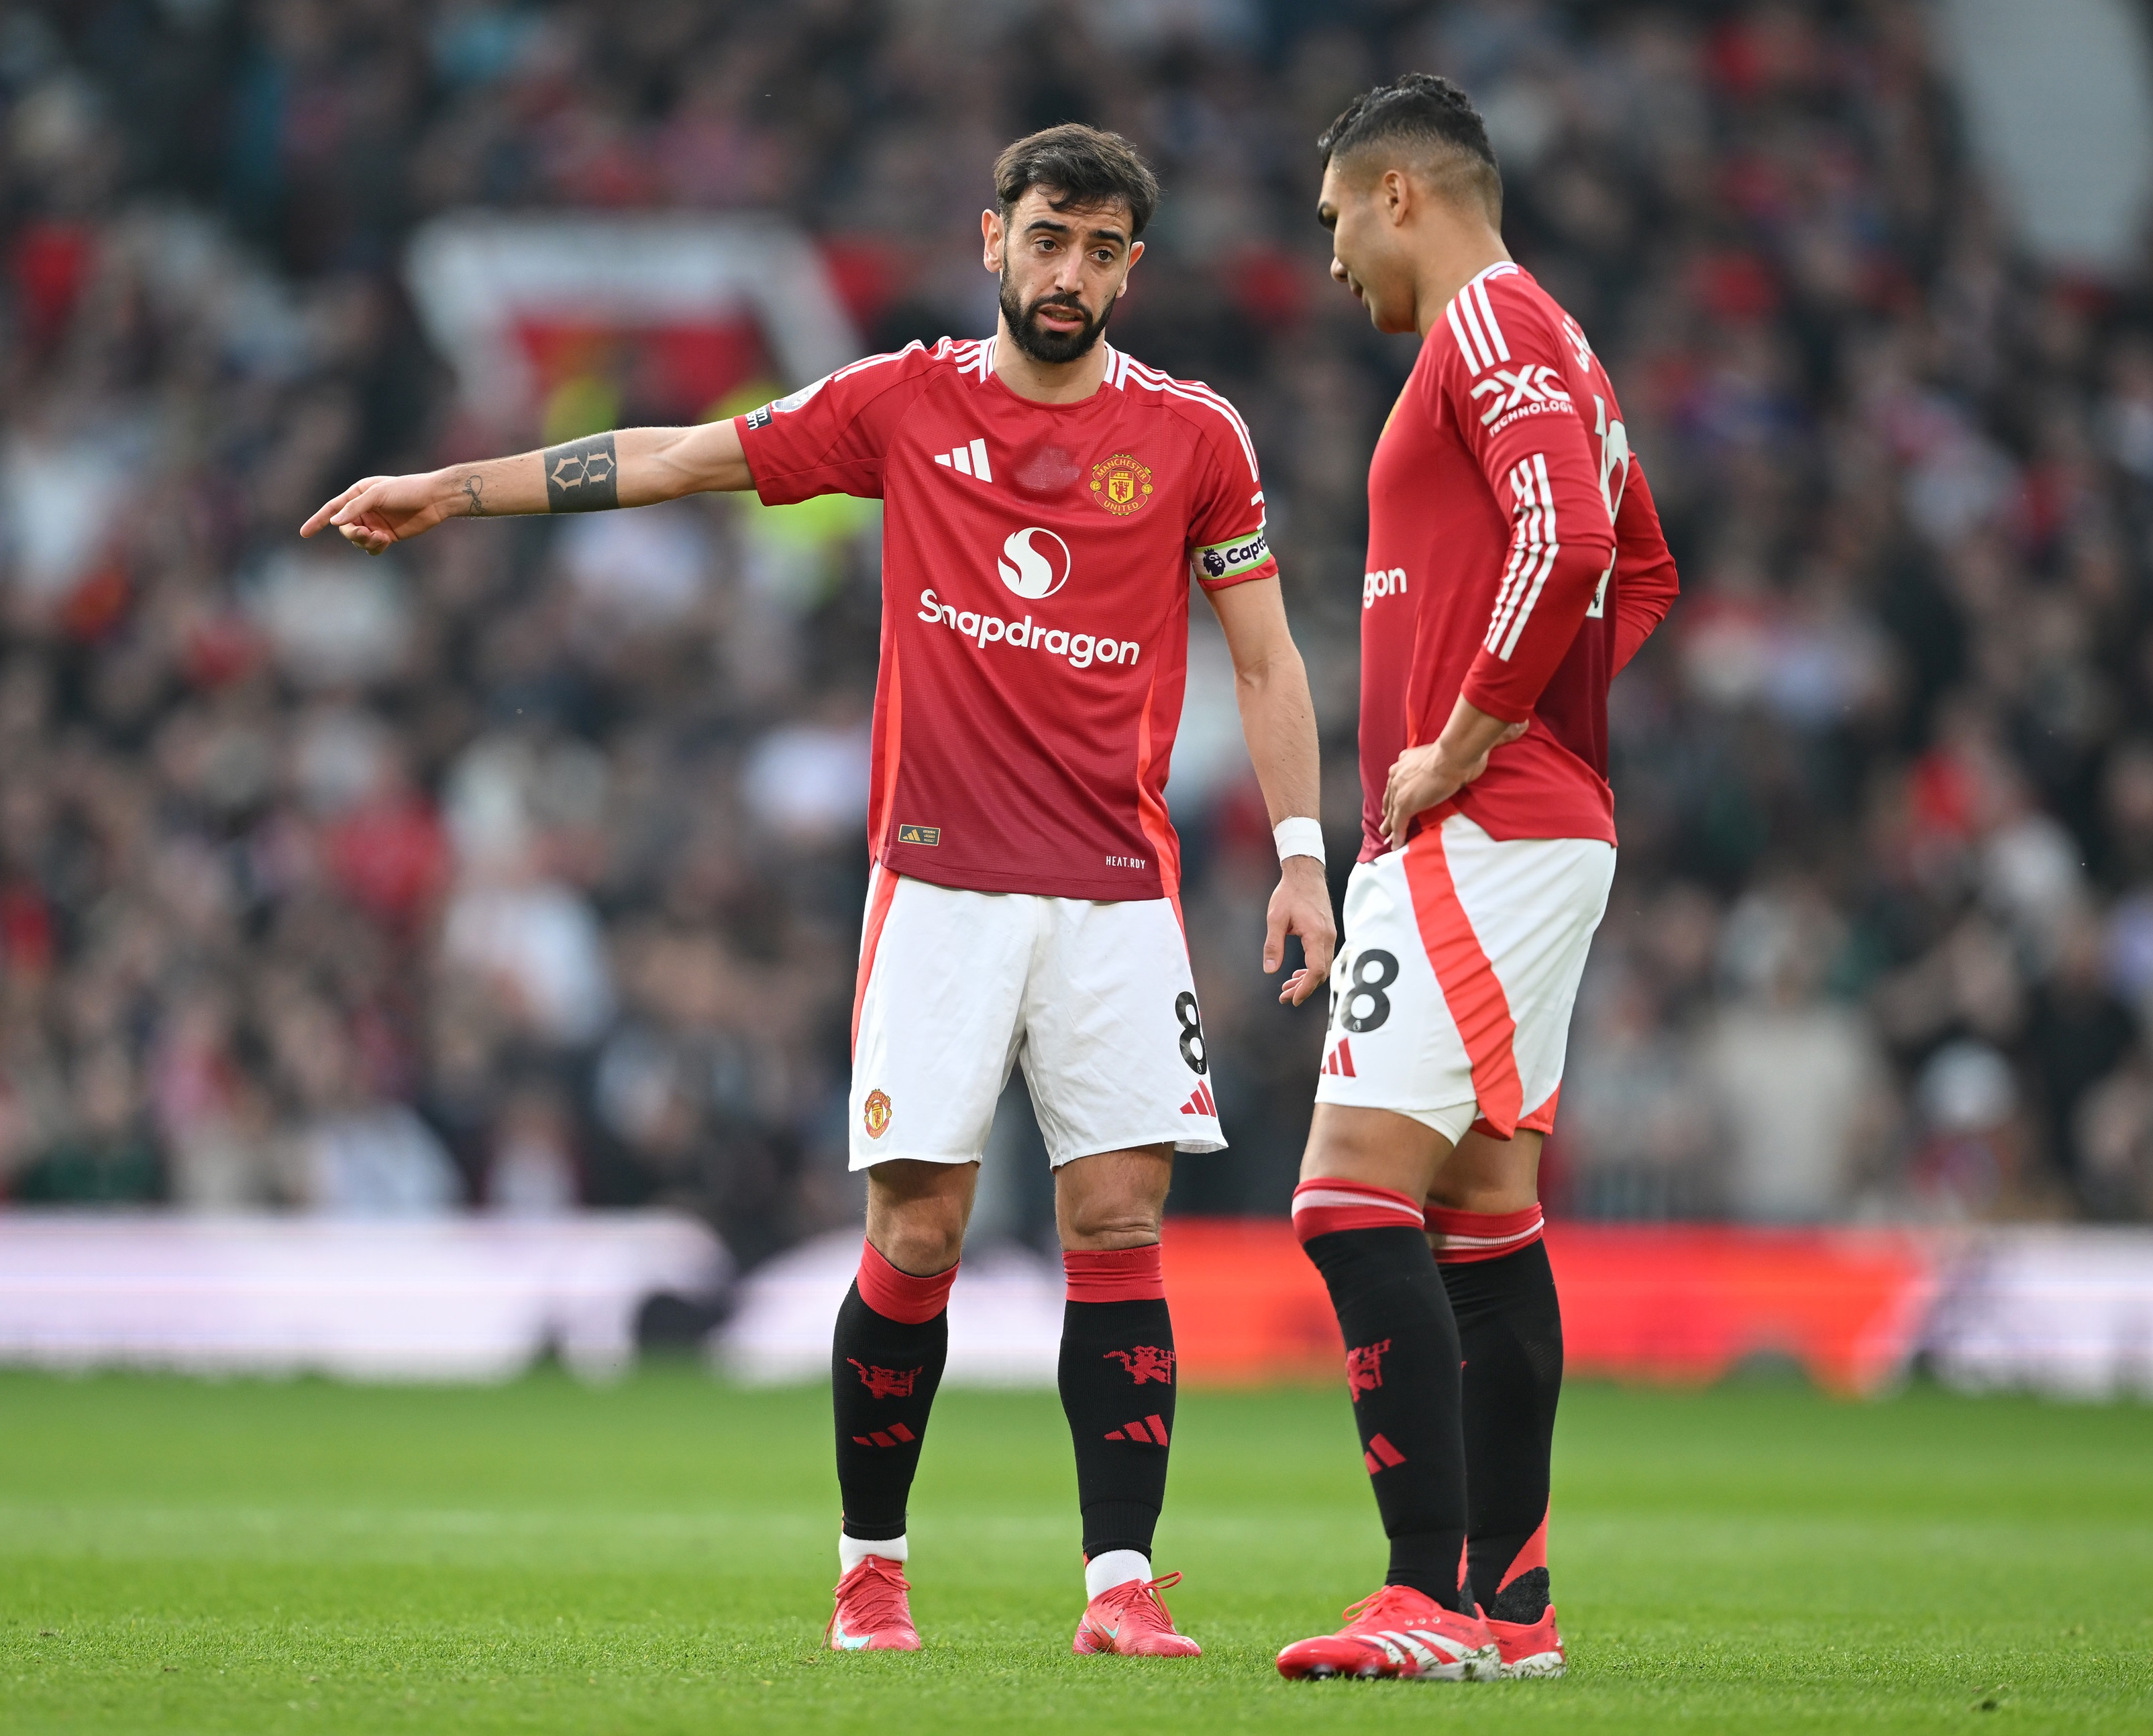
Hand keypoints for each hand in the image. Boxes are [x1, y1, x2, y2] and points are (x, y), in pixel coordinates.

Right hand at [300, 471, 455, 554]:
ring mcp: (375, 524)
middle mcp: (364, 510)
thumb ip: (356, 507)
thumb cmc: (407, 490)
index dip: (317, 521)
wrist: (434, 499)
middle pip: (345, 528)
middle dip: (352, 533)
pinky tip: (386, 541)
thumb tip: (335, 522)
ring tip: (380, 537)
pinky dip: (375, 547)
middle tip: (365, 533)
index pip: (332, 509)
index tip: (304, 533)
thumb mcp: (378, 494)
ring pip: (358, 541)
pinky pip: (372, 548)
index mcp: (358, 494)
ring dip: (365, 542)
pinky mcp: (387, 536)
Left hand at [1266, 853, 1336, 1005]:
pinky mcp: (1328, 932)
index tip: (1293, 999)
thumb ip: (1273, 945)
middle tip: (1284, 997)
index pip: (1316, 970)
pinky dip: (1311, 968)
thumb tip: (1270, 970)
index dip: (1305, 988)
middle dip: (1303, 988)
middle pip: (1321, 973)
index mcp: (1316, 934)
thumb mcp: (1275, 918)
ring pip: (1323, 966)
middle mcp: (1328, 936)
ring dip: (1307, 979)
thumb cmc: (1290, 893)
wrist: (1306, 873)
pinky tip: (1298, 972)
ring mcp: (1330, 934)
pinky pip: (1323, 957)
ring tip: (1288, 987)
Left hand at [1382, 720, 1527, 846]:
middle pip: (1389, 795)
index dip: (1395, 788)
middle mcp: (1398, 774)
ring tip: (1387, 836)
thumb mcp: (1467, 744)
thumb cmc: (1461, 749)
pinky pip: (1399, 824)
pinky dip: (1397, 835)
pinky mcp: (1405, 804)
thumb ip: (1492, 738)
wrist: (1454, 756)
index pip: (1397, 777)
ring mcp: (1400, 790)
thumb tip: (1520, 725)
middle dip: (1388, 809)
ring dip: (1389, 825)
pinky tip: (1396, 846)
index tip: (1395, 796)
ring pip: (1391, 812)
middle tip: (1386, 821)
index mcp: (1407, 760)